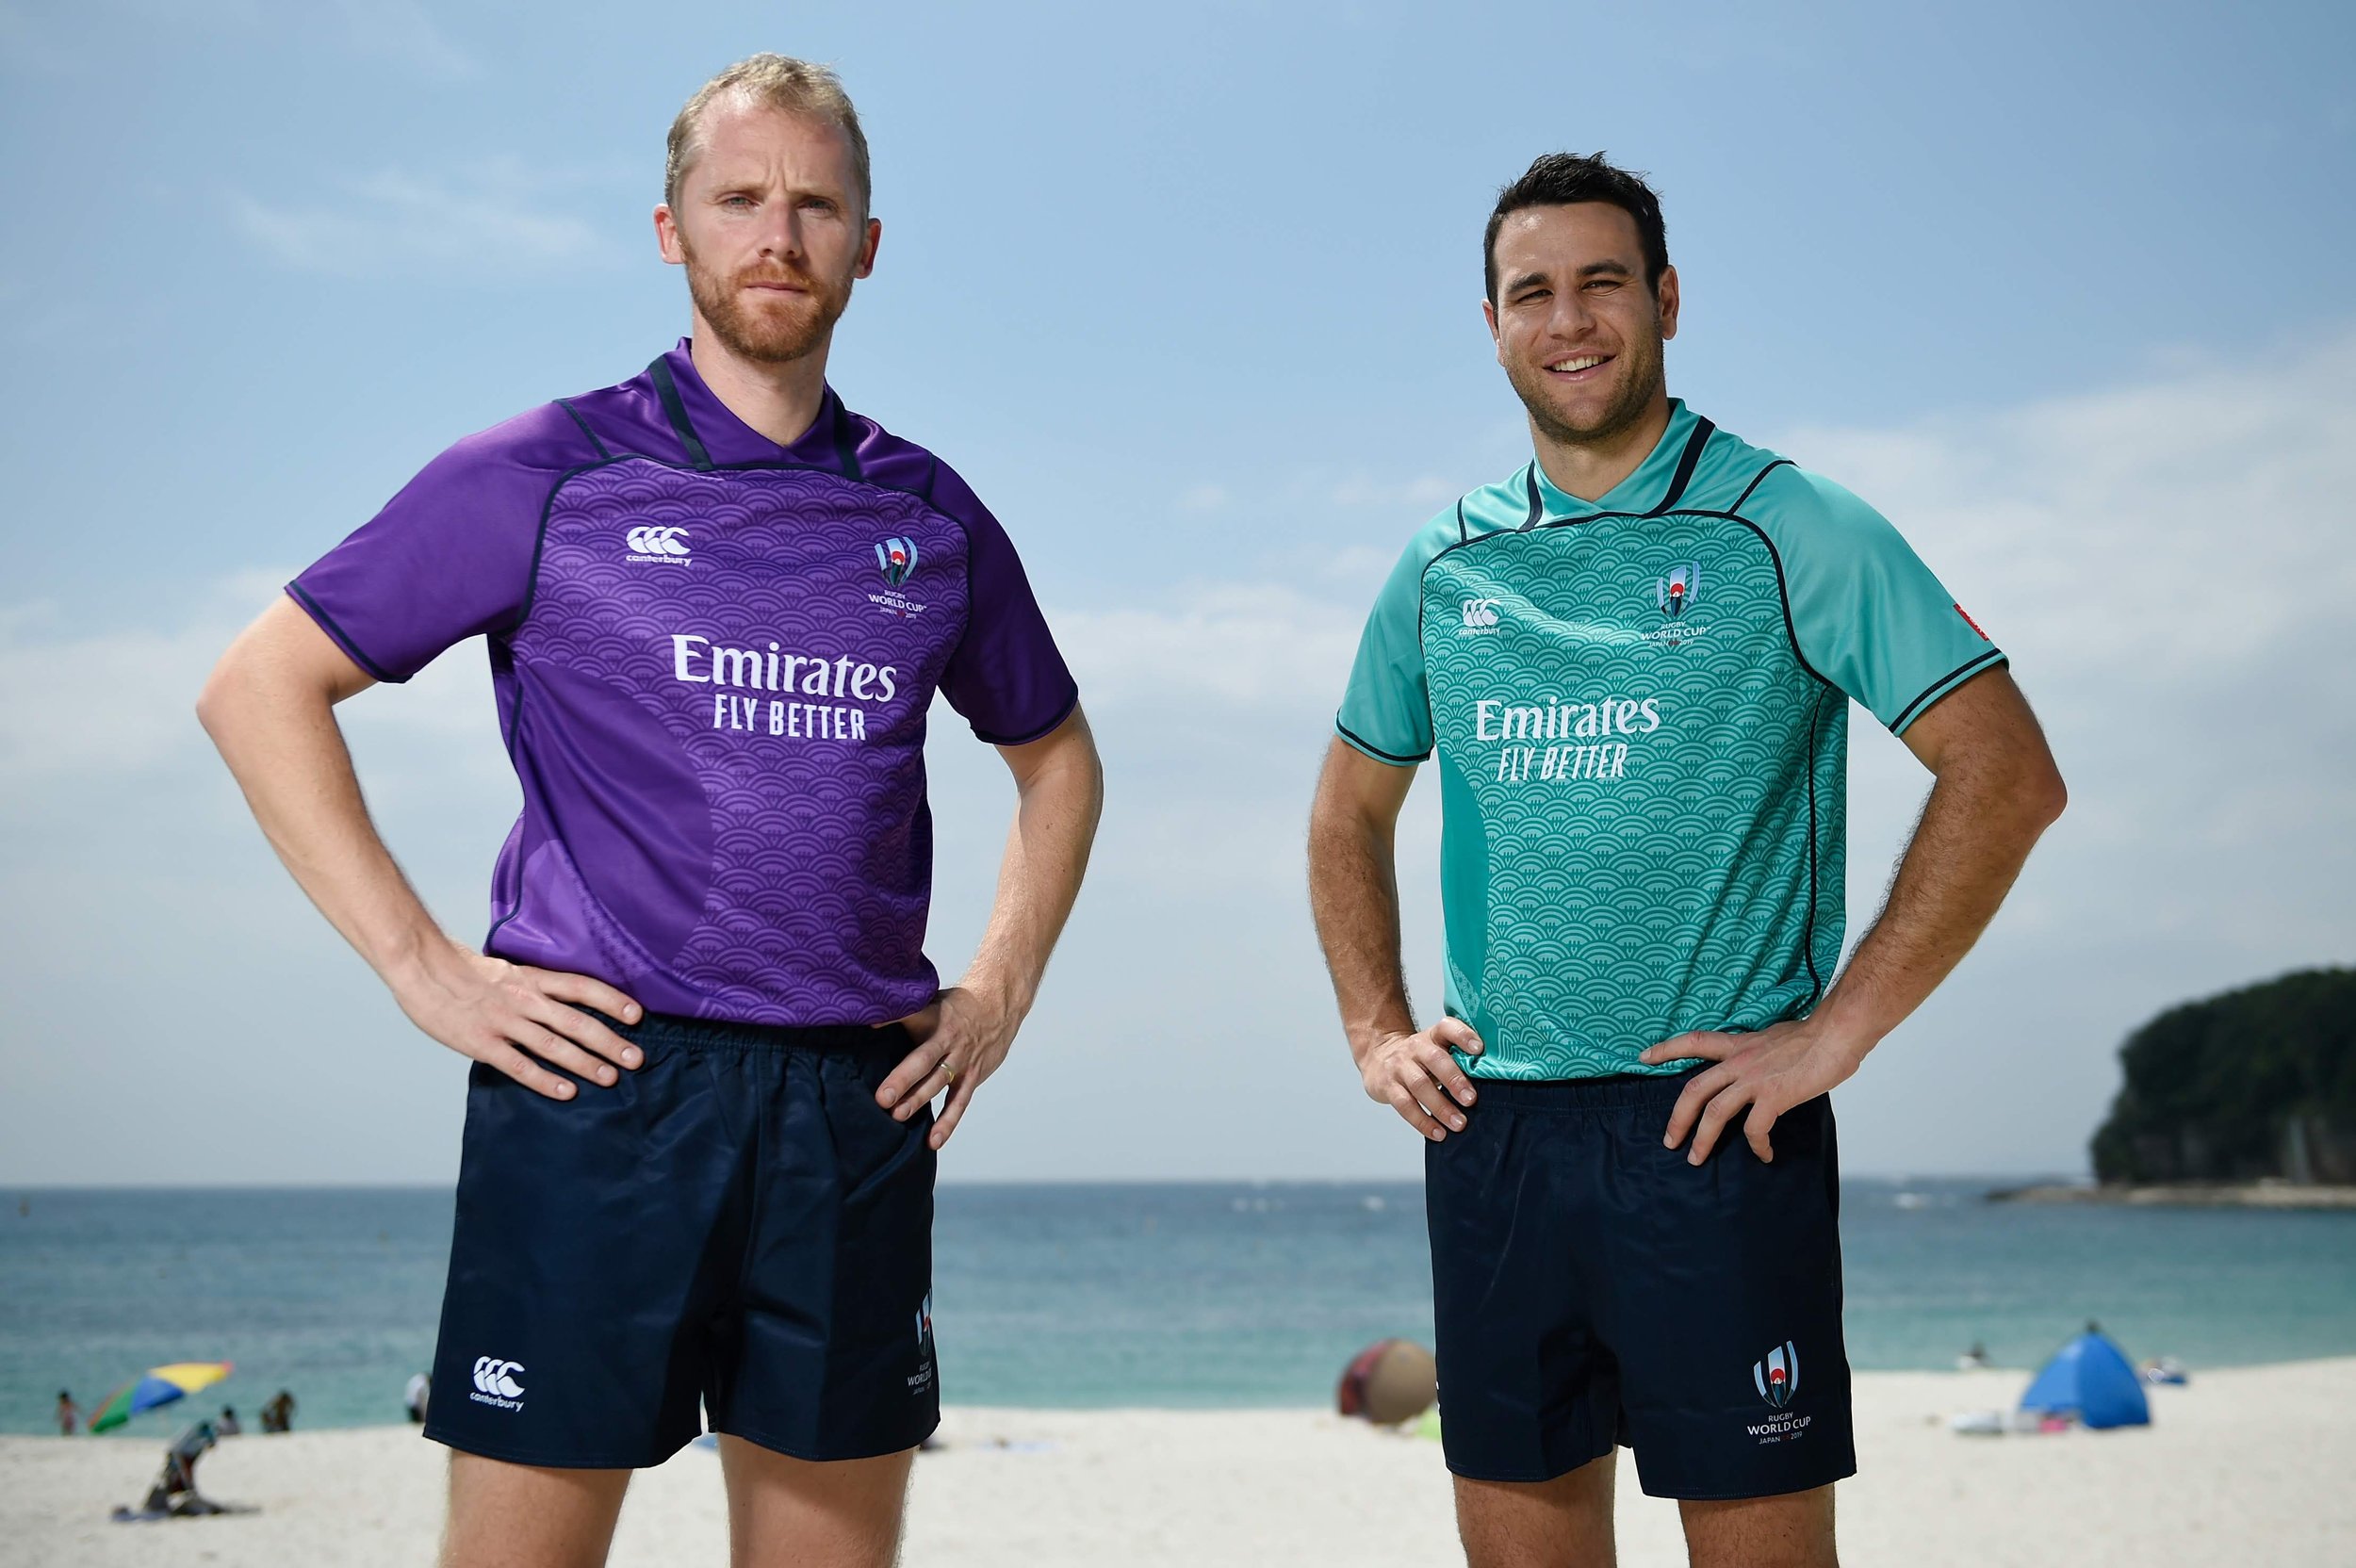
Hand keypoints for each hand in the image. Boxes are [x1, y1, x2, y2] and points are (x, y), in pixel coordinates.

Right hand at [390, 939, 643, 1100]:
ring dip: (585, 1063)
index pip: (581, 986)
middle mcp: (524, 999)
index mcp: (531, 978)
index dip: (611, 1000)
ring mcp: (503, 1022)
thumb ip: (533, 985)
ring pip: (553, 1045)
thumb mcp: (506, 968)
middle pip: (576, 1021)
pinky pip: (519, 1065)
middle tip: (636, 1058)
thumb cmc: (462, 969)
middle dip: (609, 1041)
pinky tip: (567, 1092)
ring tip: (611, 1078)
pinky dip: (545, 1080)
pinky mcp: (482, 1043)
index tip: (637, 1014)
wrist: (421, 966)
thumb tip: (561, 999)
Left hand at [875, 986, 1018, 1149]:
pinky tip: (933, 1140)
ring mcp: (962, 1060)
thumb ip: (904, 1011)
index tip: (870, 1026)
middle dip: (902, 1079)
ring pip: (938, 1082)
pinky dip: (947, 1122)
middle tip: (882, 1098)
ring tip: (898, 1116)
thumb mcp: (931, 1000)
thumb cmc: (955, 1007)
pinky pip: (959, 1102)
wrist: (998, 1006)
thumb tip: (865, 1018)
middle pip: (923, 1059)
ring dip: (919, 1100)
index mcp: (934, 1016)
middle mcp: (948, 1039)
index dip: (891, 1019)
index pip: (911, 1016)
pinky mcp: (972, 1076)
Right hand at [1358, 1019, 1482, 1140]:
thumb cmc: (1420, 1058)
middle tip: (1471, 1100)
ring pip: (1419, 1085)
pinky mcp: (1388, 1086)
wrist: (1379, 1057)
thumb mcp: (1437, 1048)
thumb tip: (1493, 1080)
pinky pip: (1405, 1105)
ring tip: (1459, 1123)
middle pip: (1435, 1059)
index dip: (1463, 1035)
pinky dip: (1423, 1121)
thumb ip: (1459, 1058)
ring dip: (1441, 1107)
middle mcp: (1415, 1048)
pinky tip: (1438, 1133)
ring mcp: (1399, 1067)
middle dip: (1455, 1080)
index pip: (1447, 1027)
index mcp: (1433, 1036)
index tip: (1479, 1049)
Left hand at [1640, 1018, 1868, 1163]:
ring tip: (1697, 1158)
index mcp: (1738, 1045)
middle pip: (1694, 1089)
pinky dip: (1757, 1146)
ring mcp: (1755, 1079)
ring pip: (1715, 1112)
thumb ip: (1759, 1054)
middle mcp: (1740, 1061)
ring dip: (1703, 1139)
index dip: (1666, 1049)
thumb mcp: (1774, 1038)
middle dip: (1677, 1118)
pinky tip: (1764, 1156)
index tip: (1643, 1057)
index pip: (1693, 1042)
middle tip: (1669, 1140)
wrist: (1837, 1032)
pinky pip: (1755, 1128)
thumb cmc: (1815, 1034)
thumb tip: (1759, 1070)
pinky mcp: (1775, 1096)